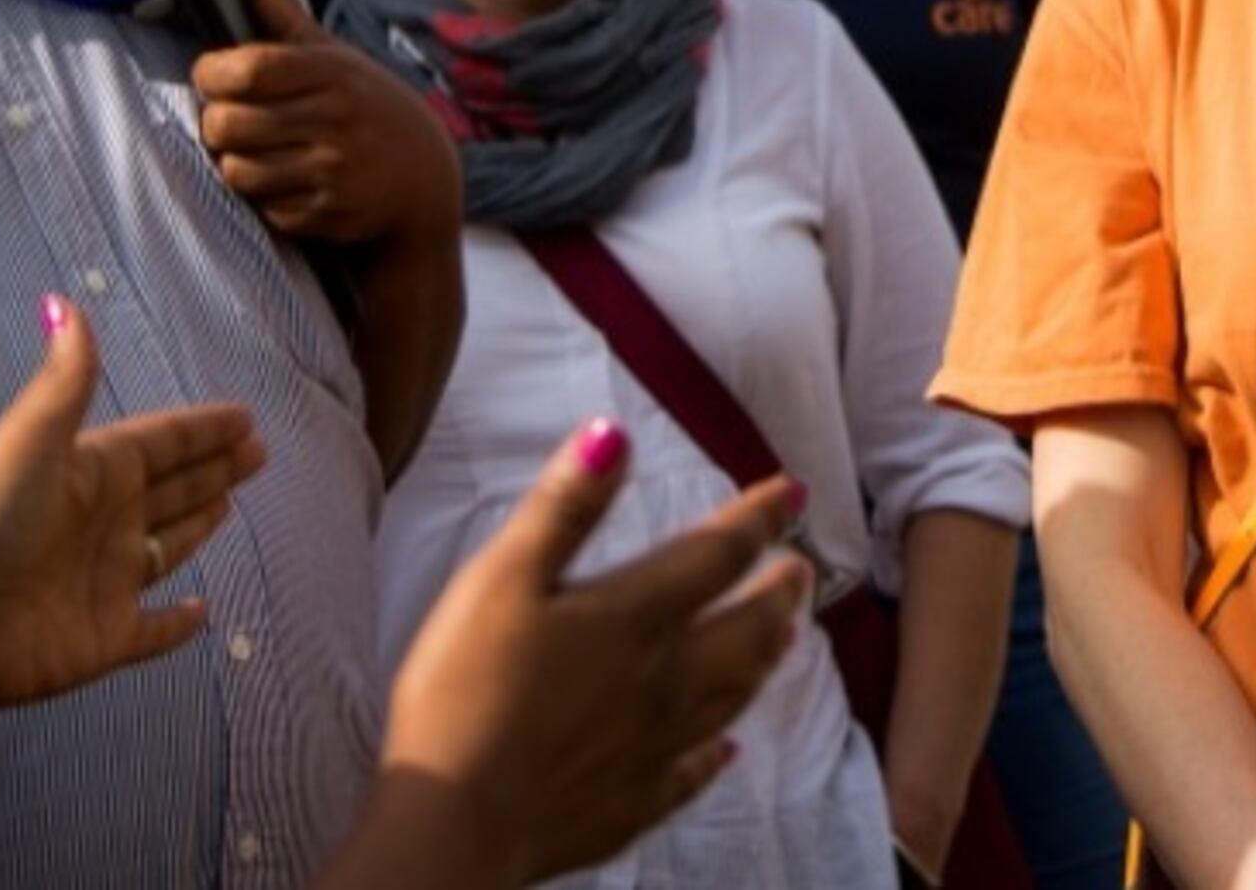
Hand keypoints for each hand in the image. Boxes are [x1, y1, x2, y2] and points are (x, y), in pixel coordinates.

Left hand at [0, 299, 265, 709]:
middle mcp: (104, 522)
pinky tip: (203, 611)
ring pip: (168, 545)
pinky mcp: (109, 637)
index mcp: (91, 472)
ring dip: (199, 523)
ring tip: (232, 501)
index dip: (200, 430)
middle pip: (172, 487)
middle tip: (258, 451)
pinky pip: (155, 629)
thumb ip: (65, 377)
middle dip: (213, 467)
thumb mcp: (31, 438)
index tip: (244, 416)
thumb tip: (63, 299)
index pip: (159, 443)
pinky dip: (180, 623)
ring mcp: (107, 581)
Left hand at [195, 0, 461, 246]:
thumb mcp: (325, 50)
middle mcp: (333, 119)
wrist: (423, 177)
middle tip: (235, 117)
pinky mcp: (329, 214)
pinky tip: (292, 182)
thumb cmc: (361, 102)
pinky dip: (267, 199)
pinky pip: (263, 209)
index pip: (246, 70)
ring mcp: (333, 170)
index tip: (215, 75)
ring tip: (262, 150)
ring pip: (237, 171)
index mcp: (329, 72)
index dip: (213, 74)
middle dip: (218, 123)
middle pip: (226, 125)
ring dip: (238, 162)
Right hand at [377, 420, 814, 884]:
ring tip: (783, 638)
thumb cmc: (464, 693)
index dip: (758, 518)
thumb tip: (613, 434)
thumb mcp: (501, 579)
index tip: (791, 493)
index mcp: (632, 618)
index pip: (716, 555)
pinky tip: (726, 753)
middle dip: (779, 594)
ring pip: (732, 696)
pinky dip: (717, 756)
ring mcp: (652, 749)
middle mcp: (660, 681)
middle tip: (801, 570)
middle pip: (745, 631)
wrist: (454, 821)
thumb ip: (564, 508)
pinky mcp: (631, 805)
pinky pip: (692, 776)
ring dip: (764, 660)